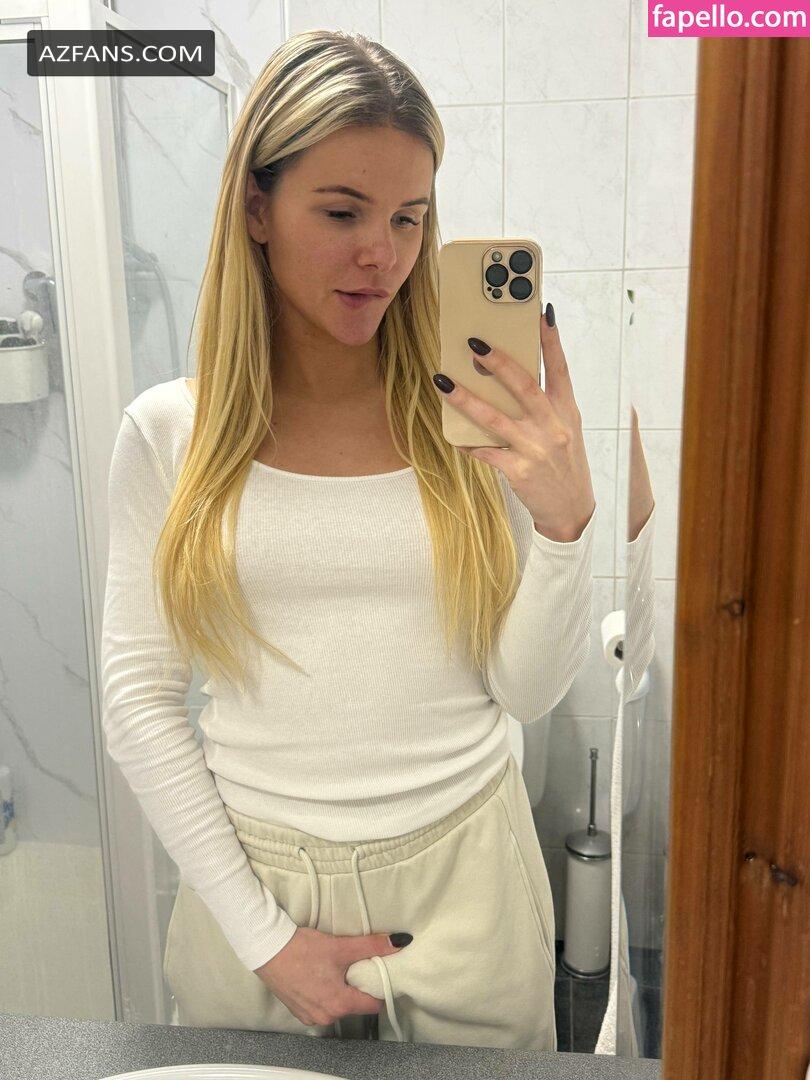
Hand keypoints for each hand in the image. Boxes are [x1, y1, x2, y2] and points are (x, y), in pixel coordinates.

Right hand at [253, 925, 409, 1027]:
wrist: (267, 949)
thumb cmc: (302, 950)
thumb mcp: (341, 946)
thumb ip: (372, 945)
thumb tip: (400, 942)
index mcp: (339, 1004)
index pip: (373, 1004)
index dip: (380, 988)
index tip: (380, 973)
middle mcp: (326, 1016)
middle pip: (355, 1005)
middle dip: (359, 987)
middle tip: (357, 965)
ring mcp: (310, 1016)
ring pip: (338, 1005)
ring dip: (341, 990)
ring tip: (337, 968)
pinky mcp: (298, 1010)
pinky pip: (321, 1005)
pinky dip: (325, 993)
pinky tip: (320, 975)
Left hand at [434, 307, 595, 542]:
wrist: (571, 509)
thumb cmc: (564, 464)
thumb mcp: (565, 429)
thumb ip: (545, 404)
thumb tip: (510, 377)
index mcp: (566, 410)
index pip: (559, 368)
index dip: (550, 340)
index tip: (539, 312)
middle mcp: (553, 426)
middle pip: (523, 386)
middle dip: (498, 362)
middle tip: (474, 344)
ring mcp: (535, 449)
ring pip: (494, 418)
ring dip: (466, 399)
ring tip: (443, 381)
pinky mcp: (518, 470)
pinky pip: (485, 451)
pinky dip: (468, 442)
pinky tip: (454, 436)